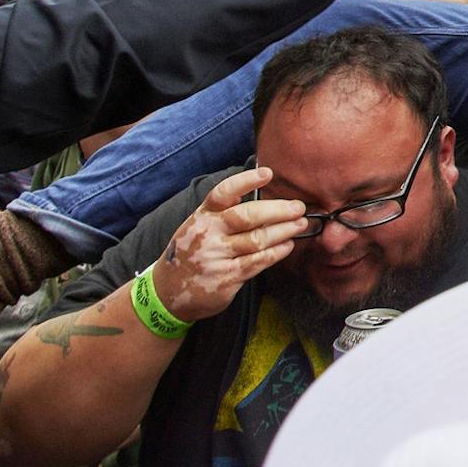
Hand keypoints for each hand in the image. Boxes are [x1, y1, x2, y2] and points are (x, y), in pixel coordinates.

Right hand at [148, 168, 307, 323]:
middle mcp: (208, 234)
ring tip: (300, 224)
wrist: (167, 292)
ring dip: (283, 231)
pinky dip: (276, 253)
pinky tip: (287, 245)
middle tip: (298, 207)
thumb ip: (222, 212)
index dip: (245, 181)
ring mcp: (217, 257)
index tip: (267, 173)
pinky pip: (257, 262)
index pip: (223, 193)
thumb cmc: (190, 253)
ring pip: (257, 240)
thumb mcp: (197, 227)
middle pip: (247, 216)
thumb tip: (261, 196)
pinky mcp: (226, 278)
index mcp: (202, 216)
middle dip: (277, 210)